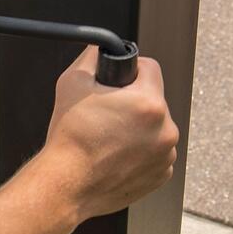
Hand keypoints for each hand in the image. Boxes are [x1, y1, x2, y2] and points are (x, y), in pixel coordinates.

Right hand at [40, 45, 178, 224]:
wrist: (66, 183)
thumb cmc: (69, 139)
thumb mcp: (71, 83)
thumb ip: (92, 57)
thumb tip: (101, 50)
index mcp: (149, 104)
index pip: (150, 68)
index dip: (129, 71)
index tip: (116, 82)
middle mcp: (166, 129)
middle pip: (152, 100)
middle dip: (132, 102)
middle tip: (105, 113)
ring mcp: (166, 155)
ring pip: (155, 127)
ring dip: (137, 128)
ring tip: (108, 137)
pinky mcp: (161, 174)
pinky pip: (155, 152)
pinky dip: (139, 151)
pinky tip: (115, 154)